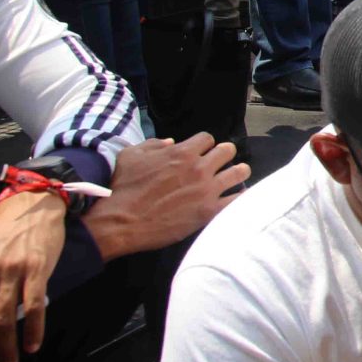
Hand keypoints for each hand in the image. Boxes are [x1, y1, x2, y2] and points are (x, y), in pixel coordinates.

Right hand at [83, 134, 249, 261]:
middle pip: (227, 151)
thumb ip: (153, 144)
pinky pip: (238, 200)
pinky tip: (239, 196)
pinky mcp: (209, 211)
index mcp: (182, 152)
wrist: (120, 222)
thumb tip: (171, 142)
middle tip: (221, 163)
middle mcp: (199, 167)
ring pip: (239, 171)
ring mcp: (206, 189)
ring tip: (238, 175)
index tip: (201, 153)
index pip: (208, 139)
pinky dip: (241, 196)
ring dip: (239, 172)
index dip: (204, 145)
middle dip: (224, 155)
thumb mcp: (130, 155)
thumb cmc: (122, 188)